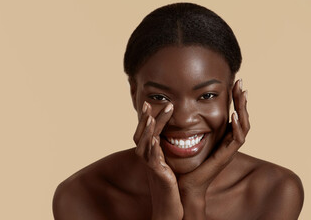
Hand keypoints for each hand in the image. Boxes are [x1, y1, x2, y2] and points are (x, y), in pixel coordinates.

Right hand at [133, 101, 182, 219]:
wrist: (169, 207)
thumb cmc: (168, 184)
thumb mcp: (164, 163)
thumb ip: (161, 149)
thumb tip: (162, 135)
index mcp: (149, 153)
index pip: (145, 131)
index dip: (145, 117)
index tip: (149, 103)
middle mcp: (146, 158)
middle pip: (142, 134)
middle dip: (148, 118)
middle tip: (156, 103)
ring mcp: (151, 167)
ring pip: (144, 145)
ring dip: (148, 131)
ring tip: (151, 117)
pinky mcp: (158, 175)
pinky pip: (152, 161)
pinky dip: (152, 149)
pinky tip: (154, 140)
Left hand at [178, 79, 249, 218]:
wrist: (184, 184)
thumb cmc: (184, 162)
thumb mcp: (188, 138)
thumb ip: (190, 125)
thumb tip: (179, 106)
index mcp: (221, 137)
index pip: (233, 114)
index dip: (234, 99)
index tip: (233, 82)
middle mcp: (228, 142)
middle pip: (242, 117)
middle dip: (241, 99)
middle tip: (240, 81)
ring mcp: (228, 150)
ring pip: (244, 127)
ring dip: (243, 109)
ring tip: (242, 93)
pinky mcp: (225, 157)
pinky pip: (236, 141)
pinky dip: (236, 128)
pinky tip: (233, 116)